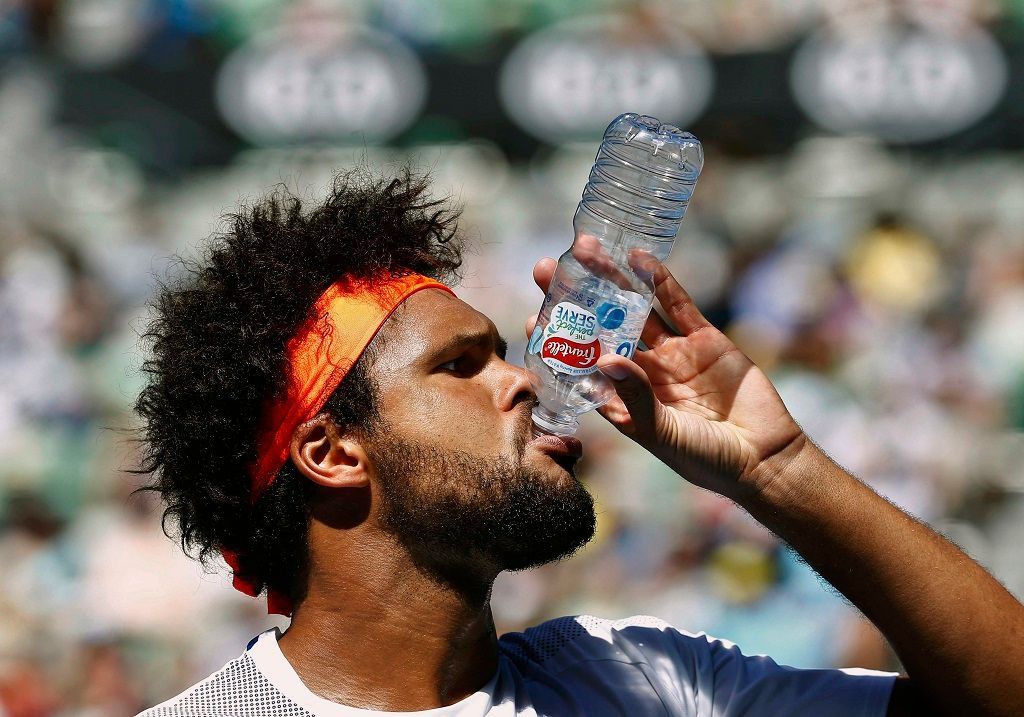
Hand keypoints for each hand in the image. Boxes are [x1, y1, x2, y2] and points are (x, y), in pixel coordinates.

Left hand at [527, 257, 804, 499]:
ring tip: (586, 250)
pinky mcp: (705, 340)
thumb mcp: (663, 434)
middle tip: (546, 268)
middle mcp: (642, 373)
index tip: (533, 319)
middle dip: (577, 299)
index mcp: (623, 401)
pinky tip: (638, 259)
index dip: (559, 342)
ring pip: (635, 310)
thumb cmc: (706, 460)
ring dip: (611, 280)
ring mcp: (673, 354)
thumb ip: (635, 398)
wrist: (764, 458)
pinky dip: (658, 281)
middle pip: (602, 329)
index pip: (581, 365)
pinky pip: (677, 305)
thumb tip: (605, 359)